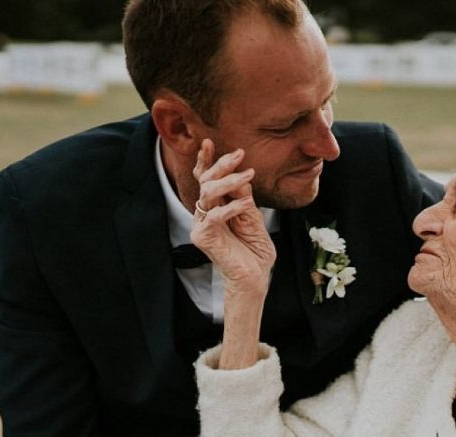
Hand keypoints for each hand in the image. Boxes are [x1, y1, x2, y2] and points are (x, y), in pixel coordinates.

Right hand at [191, 139, 275, 288]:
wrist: (254, 275)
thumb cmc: (254, 247)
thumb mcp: (252, 215)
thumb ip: (243, 197)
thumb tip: (241, 176)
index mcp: (215, 205)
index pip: (205, 179)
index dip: (206, 161)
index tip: (209, 142)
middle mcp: (205, 212)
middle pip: (206, 181)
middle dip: (222, 164)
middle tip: (239, 154)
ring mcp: (201, 224)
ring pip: (208, 193)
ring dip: (229, 181)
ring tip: (249, 175)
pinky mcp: (203, 237)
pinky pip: (214, 216)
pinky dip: (232, 207)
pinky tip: (248, 203)